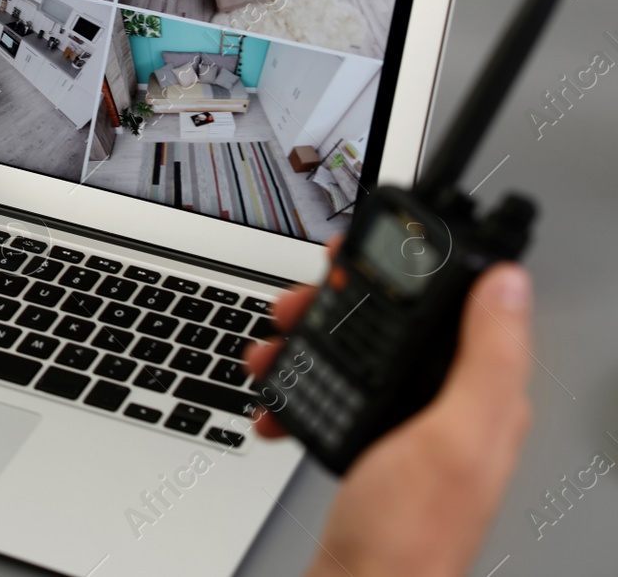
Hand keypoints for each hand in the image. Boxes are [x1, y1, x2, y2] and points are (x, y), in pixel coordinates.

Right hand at [246, 252, 533, 576]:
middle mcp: (446, 409)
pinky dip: (294, 388)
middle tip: (299, 303)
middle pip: (392, 324)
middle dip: (336, 304)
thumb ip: (486, 359)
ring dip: (303, 342)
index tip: (367, 246)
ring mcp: (404, 427)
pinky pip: (326, 393)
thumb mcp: (454, 437)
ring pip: (351, 352)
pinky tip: (278, 397)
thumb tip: (510, 284)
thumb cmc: (408, 538)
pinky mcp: (368, 445)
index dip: (416, 268)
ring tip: (274, 348)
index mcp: (480, 399)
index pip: (459, 307)